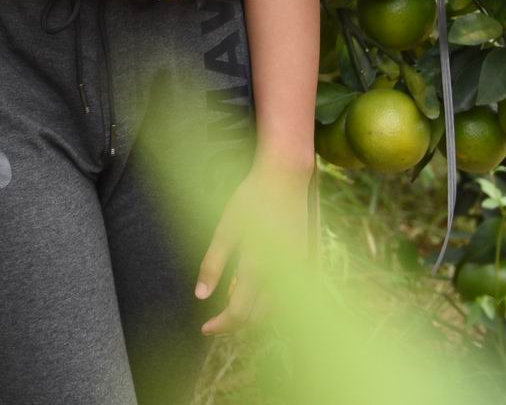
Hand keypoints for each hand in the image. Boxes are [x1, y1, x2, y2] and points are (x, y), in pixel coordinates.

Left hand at [195, 153, 311, 334]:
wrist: (286, 177)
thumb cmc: (251, 199)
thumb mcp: (225, 228)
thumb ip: (212, 264)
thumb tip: (200, 296)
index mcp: (258, 267)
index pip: (240, 312)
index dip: (221, 325)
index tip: (205, 328)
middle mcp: (281, 275)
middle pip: (259, 317)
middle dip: (236, 324)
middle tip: (215, 322)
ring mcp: (296, 270)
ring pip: (276, 309)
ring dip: (254, 316)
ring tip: (232, 307)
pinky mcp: (304, 262)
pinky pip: (289, 296)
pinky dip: (270, 303)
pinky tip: (254, 292)